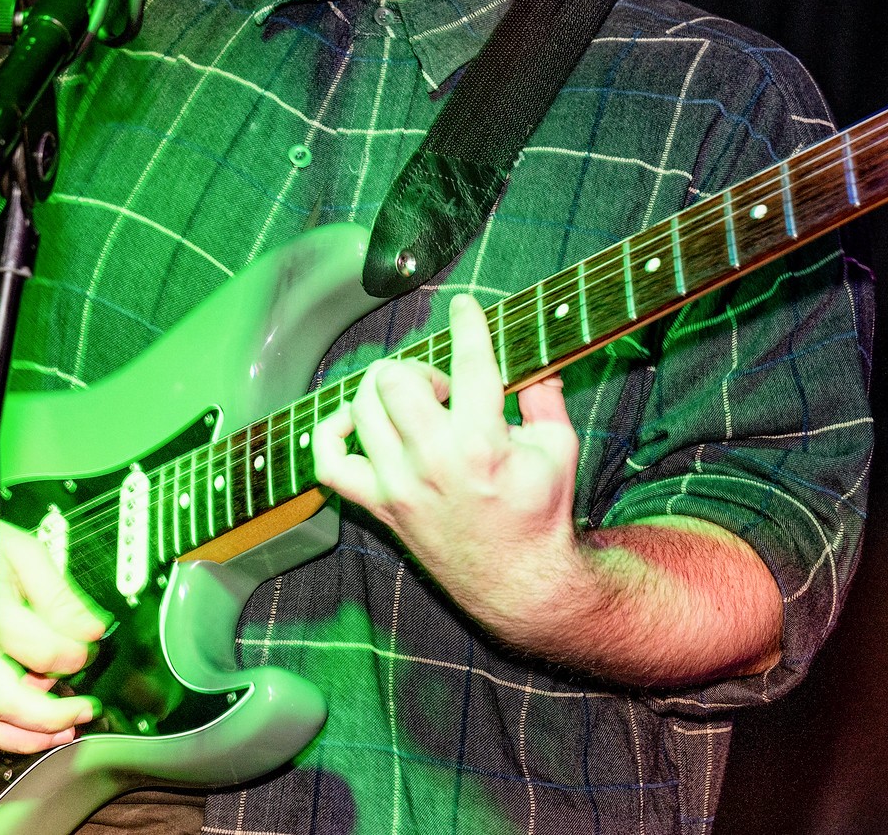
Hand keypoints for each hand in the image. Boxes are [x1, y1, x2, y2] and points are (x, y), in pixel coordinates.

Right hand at [0, 524, 112, 752]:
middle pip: (12, 700)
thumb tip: (91, 628)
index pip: (44, 651)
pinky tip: (26, 731)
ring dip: (29, 736)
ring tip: (63, 729)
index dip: (75, 654)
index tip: (88, 648)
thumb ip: (60, 594)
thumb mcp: (23, 553)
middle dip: (57, 712)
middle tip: (86, 707)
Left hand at [313, 294, 584, 629]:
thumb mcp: (559, 448)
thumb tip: (535, 358)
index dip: (467, 323)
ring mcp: (397, 486)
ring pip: (361, 406)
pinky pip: (327, 460)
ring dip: (387, 391)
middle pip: (395, 379)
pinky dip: (334, 429)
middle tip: (445, 388)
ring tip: (417, 407)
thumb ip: (544, 395)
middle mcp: (431, 463)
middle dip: (420, 368)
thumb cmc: (539, 512)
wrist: (518, 581)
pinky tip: (359, 420)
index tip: (463, 306)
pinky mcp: (378, 505)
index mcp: (481, 444)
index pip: (468, 363)